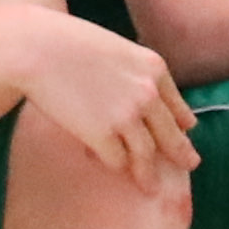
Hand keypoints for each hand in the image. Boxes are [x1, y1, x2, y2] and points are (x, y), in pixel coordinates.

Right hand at [13, 9, 193, 188]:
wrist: (39, 48)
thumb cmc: (69, 42)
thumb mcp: (118, 49)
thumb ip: (135, 72)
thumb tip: (145, 94)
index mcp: (155, 69)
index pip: (176, 105)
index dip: (181, 123)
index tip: (185, 132)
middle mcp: (148, 94)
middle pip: (170, 134)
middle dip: (180, 152)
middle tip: (190, 164)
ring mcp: (127, 117)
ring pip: (146, 155)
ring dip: (148, 173)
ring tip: (150, 186)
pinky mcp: (102, 135)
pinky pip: (117, 161)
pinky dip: (115, 167)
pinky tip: (112, 169)